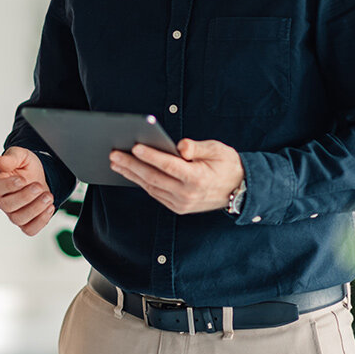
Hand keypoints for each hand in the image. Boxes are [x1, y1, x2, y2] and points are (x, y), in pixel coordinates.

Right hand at [0, 146, 55, 235]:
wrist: (38, 176)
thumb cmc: (25, 166)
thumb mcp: (21, 155)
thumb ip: (11, 157)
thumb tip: (0, 160)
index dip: (9, 185)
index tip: (22, 179)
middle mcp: (2, 200)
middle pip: (8, 206)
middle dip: (26, 197)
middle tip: (39, 186)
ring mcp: (12, 213)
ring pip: (19, 219)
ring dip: (36, 209)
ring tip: (48, 196)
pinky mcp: (25, 222)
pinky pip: (29, 229)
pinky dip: (40, 221)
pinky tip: (49, 208)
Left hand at [109, 139, 243, 214]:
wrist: (239, 190)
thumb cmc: (227, 164)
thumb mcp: (217, 149)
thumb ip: (197, 147)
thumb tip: (180, 146)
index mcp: (197, 178)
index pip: (169, 166)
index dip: (151, 156)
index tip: (135, 147)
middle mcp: (187, 194)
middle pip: (153, 178)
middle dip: (131, 165)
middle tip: (114, 155)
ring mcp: (181, 204)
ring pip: (151, 187)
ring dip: (131, 174)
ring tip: (116, 162)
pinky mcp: (178, 207)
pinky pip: (155, 193)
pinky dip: (141, 182)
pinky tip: (130, 172)